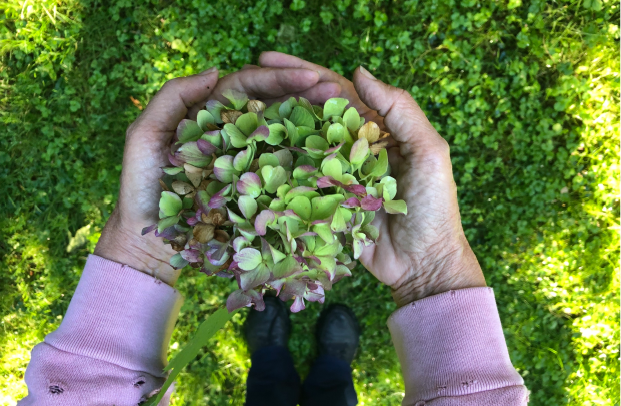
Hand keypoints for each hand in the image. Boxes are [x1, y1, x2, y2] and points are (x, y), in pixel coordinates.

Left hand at [95, 66, 341, 285]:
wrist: (148, 240)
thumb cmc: (142, 186)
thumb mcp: (146, 134)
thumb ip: (174, 97)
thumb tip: (217, 70)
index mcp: (212, 114)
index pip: (249, 87)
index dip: (279, 78)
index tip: (310, 76)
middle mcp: (235, 134)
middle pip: (275, 106)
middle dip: (306, 95)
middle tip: (336, 92)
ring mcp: (248, 163)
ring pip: (284, 135)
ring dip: (314, 123)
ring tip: (343, 115)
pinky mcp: (256, 192)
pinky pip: (283, 173)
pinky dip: (307, 161)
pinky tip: (330, 154)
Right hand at [259, 52, 485, 305]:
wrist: (423, 264)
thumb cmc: (434, 208)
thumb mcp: (429, 152)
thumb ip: (400, 110)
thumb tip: (358, 71)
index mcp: (378, 130)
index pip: (339, 92)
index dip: (307, 74)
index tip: (273, 62)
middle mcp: (352, 148)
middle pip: (314, 113)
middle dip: (283, 92)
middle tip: (249, 74)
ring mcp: (335, 176)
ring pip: (301, 144)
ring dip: (274, 126)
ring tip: (242, 108)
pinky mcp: (323, 204)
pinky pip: (299, 181)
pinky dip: (278, 168)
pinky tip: (252, 154)